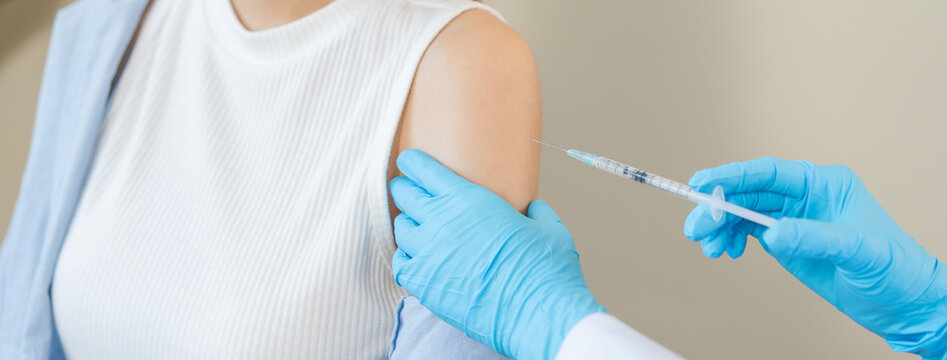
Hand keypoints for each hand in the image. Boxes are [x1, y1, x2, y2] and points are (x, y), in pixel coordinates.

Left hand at [389, 149, 604, 359]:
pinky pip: (400, 263)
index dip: (413, 163)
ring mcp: (428, 253)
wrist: (536, 313)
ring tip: (417, 228)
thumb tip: (534, 208)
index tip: (409, 162)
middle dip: (405, 189)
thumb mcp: (548, 228)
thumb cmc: (544, 269)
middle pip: (405, 194)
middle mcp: (442, 221)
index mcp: (469, 199)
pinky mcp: (423, 284)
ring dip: (407, 224)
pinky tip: (416, 259)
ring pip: (401, 228)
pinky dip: (405, 258)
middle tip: (407, 190)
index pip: (424, 170)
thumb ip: (536, 212)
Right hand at [683, 157, 946, 357]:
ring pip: (743, 213)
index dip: (733, 176)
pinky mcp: (786, 241)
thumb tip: (771, 232)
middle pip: (748, 193)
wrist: (904, 303)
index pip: (769, 173)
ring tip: (708, 247)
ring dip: (720, 227)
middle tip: (695, 228)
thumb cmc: (895, 269)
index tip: (702, 184)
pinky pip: (747, 232)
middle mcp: (804, 196)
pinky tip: (725, 252)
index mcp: (824, 184)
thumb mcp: (858, 250)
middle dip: (717, 208)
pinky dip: (730, 240)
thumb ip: (814, 238)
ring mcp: (793, 218)